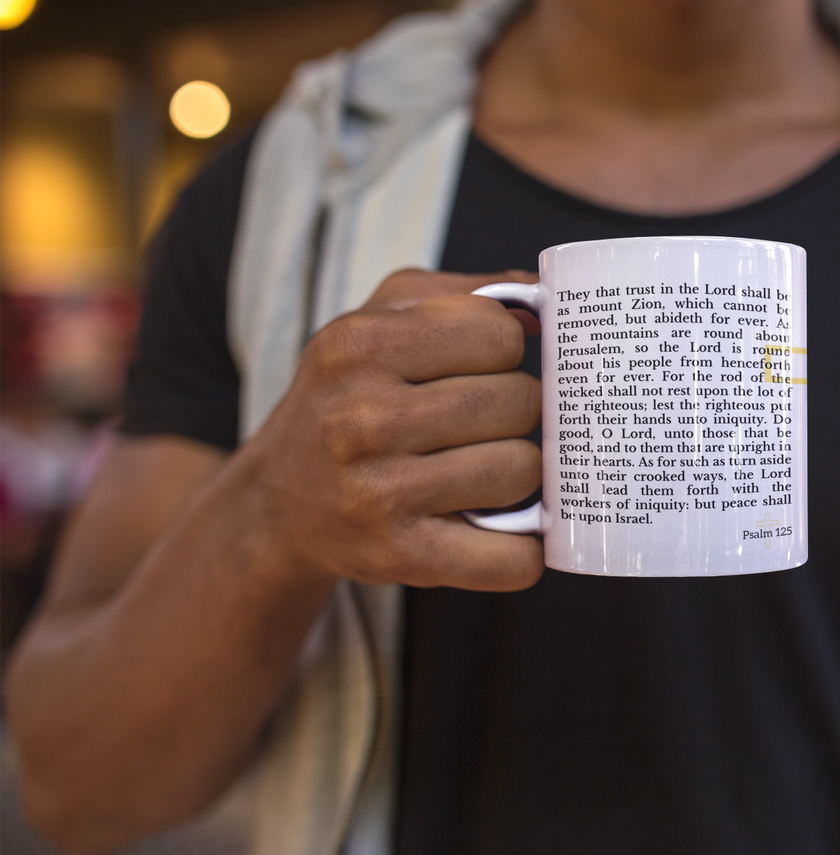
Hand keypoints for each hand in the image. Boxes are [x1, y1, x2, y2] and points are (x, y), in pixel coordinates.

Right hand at [246, 268, 544, 591]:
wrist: (280, 500)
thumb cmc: (347, 396)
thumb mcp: (381, 319)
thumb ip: (464, 295)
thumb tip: (544, 300)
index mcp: (360, 345)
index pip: (498, 334)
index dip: (505, 351)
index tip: (483, 366)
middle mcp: (362, 418)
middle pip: (518, 403)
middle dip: (517, 411)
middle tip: (487, 423)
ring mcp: (379, 493)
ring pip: (522, 471)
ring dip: (518, 471)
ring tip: (484, 468)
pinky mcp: (399, 558)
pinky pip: (510, 559)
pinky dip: (524, 550)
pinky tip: (504, 530)